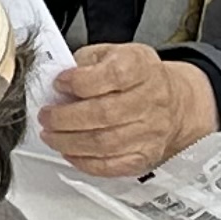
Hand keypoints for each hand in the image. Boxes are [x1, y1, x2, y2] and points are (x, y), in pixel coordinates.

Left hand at [42, 44, 220, 181]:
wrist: (174, 102)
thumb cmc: (136, 76)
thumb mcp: (112, 53)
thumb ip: (84, 62)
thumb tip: (58, 82)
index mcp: (140, 67)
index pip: (112, 75)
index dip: (79, 81)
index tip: (58, 83)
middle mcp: (150, 100)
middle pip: (104, 114)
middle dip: (65, 117)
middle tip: (46, 116)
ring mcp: (150, 131)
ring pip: (105, 143)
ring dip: (69, 142)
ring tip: (50, 135)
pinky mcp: (145, 156)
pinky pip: (113, 165)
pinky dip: (85, 162)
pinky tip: (69, 152)